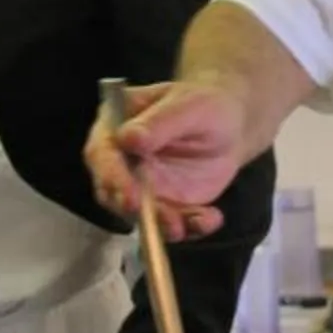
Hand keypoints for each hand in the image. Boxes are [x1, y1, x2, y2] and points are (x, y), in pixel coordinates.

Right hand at [83, 81, 247, 243]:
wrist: (230, 126)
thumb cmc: (202, 105)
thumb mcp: (187, 106)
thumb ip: (159, 123)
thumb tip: (128, 139)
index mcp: (115, 128)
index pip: (102, 155)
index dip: (113, 178)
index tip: (130, 196)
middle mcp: (121, 163)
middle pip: (115, 193)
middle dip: (137, 211)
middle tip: (161, 220)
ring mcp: (142, 188)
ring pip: (142, 215)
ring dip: (162, 225)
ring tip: (184, 226)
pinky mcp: (165, 207)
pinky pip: (173, 223)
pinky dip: (190, 227)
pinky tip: (209, 219)